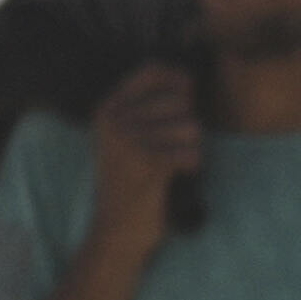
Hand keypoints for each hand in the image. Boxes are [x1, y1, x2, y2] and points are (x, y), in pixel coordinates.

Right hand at [81, 61, 210, 254]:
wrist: (116, 229)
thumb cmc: (130, 180)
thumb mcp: (127, 136)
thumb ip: (150, 104)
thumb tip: (188, 80)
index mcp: (108, 109)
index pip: (152, 71)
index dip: (178, 79)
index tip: (187, 95)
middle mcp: (115, 122)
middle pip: (178, 100)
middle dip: (186, 122)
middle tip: (172, 146)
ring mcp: (130, 143)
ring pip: (190, 126)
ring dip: (191, 146)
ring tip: (173, 161)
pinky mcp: (148, 166)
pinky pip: (192, 152)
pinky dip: (192, 164)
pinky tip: (178, 173)